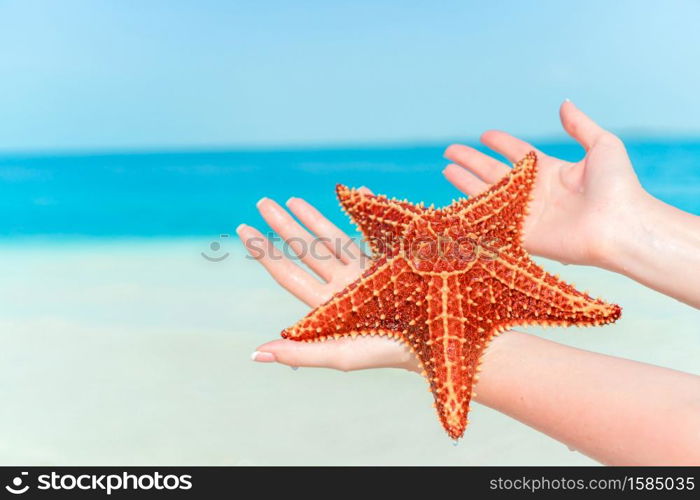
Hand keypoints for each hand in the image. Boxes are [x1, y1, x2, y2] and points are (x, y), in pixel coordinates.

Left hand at [237, 196, 419, 371]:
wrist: (440, 339)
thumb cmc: (388, 352)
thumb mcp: (341, 355)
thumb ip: (299, 353)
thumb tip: (255, 354)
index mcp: (327, 307)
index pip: (289, 275)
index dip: (266, 253)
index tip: (245, 230)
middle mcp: (342, 287)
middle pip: (305, 252)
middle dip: (284, 227)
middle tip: (262, 202)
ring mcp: (364, 272)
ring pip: (331, 240)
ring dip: (312, 218)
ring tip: (291, 199)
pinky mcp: (388, 260)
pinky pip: (369, 231)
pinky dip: (361, 212)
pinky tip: (354, 192)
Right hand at [443, 100, 648, 266]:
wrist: (620, 225)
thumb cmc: (618, 186)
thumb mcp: (602, 145)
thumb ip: (580, 125)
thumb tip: (564, 103)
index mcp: (552, 172)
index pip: (519, 155)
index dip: (501, 144)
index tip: (485, 135)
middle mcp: (536, 193)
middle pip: (496, 173)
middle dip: (472, 161)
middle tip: (450, 151)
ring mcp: (527, 215)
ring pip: (489, 196)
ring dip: (467, 183)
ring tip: (447, 170)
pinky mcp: (522, 236)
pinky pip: (493, 224)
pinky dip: (474, 214)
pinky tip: (456, 203)